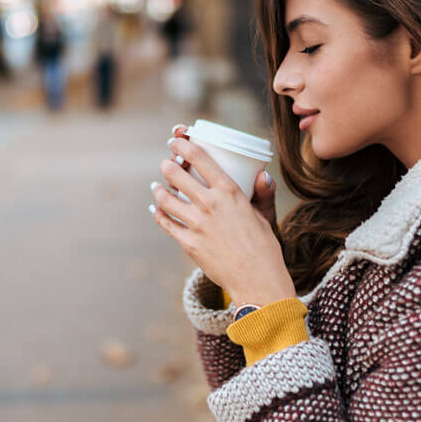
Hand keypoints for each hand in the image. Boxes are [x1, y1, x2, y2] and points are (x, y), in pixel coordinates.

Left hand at [152, 129, 294, 306]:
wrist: (256, 280)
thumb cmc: (263, 246)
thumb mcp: (264, 215)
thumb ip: (262, 193)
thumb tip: (263, 174)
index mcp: (229, 191)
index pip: (200, 158)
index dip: (184, 145)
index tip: (176, 141)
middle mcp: (210, 204)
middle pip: (177, 174)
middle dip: (167, 164)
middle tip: (166, 162)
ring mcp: (196, 224)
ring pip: (166, 198)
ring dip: (158, 189)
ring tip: (157, 186)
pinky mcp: (188, 243)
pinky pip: (166, 223)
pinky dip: (158, 213)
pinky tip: (156, 208)